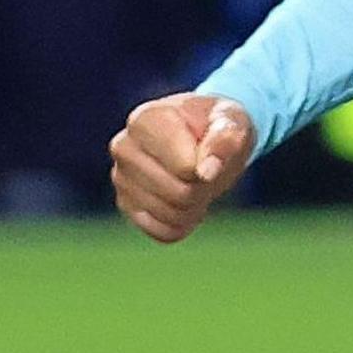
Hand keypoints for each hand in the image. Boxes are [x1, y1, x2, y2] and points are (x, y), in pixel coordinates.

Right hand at [113, 92, 252, 242]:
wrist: (200, 133)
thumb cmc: (216, 124)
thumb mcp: (231, 120)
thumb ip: (225, 139)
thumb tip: (206, 173)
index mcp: (146, 119)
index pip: (185, 168)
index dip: (208, 167)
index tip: (209, 150)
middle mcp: (124, 147)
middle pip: (178, 194)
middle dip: (202, 188)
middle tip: (205, 170)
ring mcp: (121, 178)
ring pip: (170, 216)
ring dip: (195, 206)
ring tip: (195, 181)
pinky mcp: (125, 204)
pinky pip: (163, 232)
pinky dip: (182, 224)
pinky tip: (184, 201)